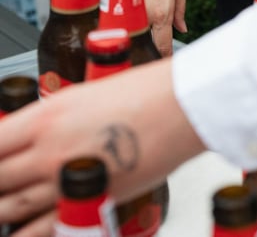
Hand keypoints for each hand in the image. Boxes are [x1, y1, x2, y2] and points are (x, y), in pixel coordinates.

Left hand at [0, 61, 204, 235]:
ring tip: (1, 208)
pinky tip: (17, 233)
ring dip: (1, 209)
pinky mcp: (89, 203)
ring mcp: (67, 179)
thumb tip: (27, 134)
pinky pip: (42, 229)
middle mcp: (50, 149)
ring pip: (12, 206)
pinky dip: (24, 234)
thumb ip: (51, 118)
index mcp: (46, 116)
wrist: (180, 107)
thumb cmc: (143, 92)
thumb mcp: (83, 96)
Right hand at [110, 0, 187, 55]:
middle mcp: (143, 15)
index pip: (163, 46)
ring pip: (130, 34)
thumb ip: (180, 9)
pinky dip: (123, 24)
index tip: (166, 60)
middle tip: (152, 52)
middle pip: (145, 44)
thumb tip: (182, 28)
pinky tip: (126, 22)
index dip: (165, 57)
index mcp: (161, 13)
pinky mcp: (114, 0)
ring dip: (134, 39)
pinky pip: (120, 20)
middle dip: (148, 50)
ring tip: (138, 41)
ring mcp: (126, 9)